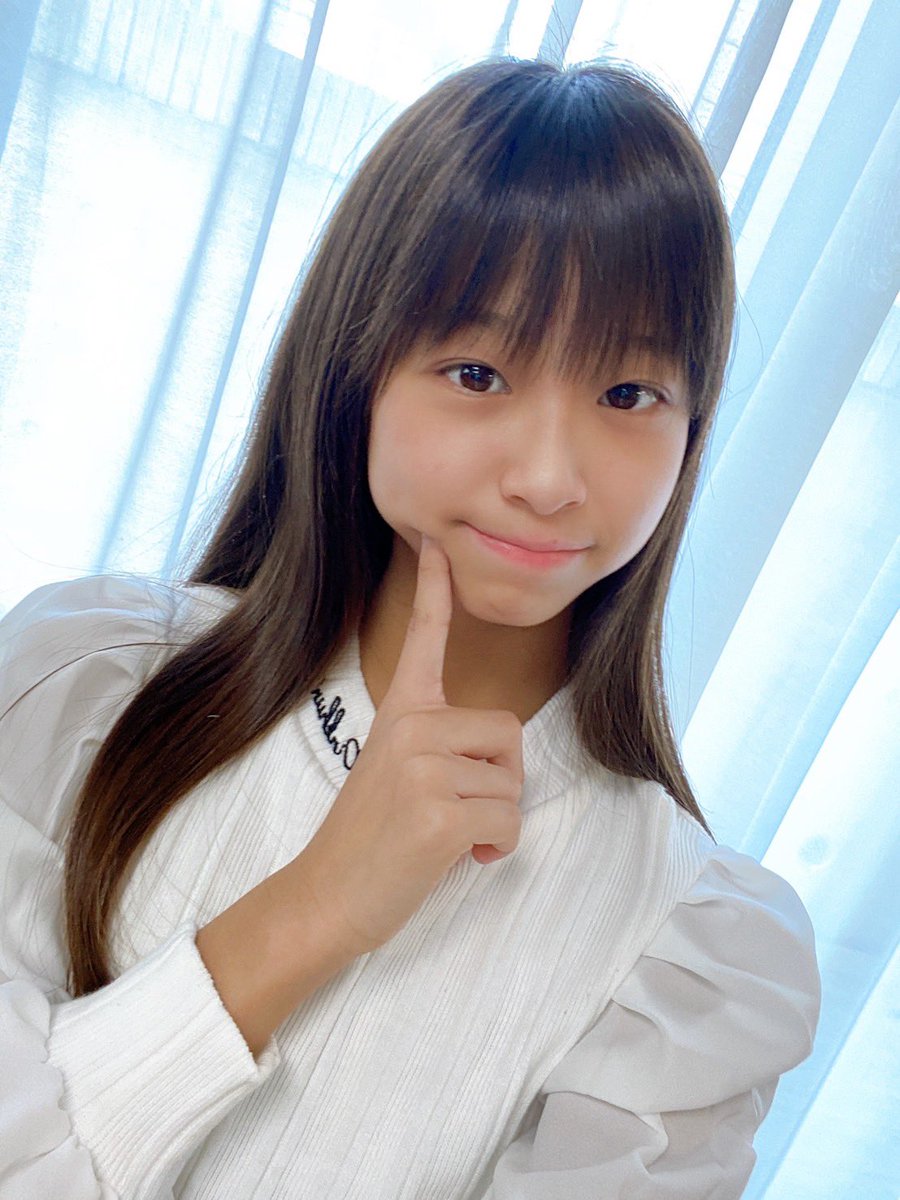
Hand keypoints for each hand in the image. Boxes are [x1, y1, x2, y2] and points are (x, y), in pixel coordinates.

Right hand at [296, 535, 524, 958]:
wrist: (328, 896)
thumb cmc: (370, 838)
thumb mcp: (395, 771)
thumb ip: (438, 746)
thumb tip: (498, 762)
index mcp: (401, 712)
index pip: (425, 637)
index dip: (435, 587)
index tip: (434, 539)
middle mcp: (412, 727)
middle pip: (508, 734)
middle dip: (501, 780)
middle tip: (459, 810)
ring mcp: (424, 767)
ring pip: (512, 784)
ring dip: (495, 820)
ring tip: (449, 836)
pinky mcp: (440, 812)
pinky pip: (508, 822)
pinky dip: (497, 849)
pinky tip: (461, 857)